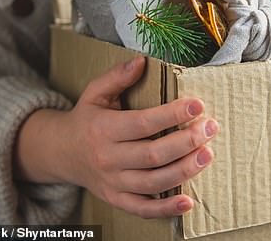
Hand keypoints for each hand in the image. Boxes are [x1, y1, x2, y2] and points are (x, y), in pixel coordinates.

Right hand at [16, 57, 218, 218]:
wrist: (61, 153)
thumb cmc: (86, 119)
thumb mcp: (94, 93)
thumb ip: (117, 76)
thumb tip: (142, 60)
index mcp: (103, 129)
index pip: (143, 123)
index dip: (172, 115)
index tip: (197, 105)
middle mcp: (108, 158)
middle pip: (153, 154)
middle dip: (186, 142)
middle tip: (210, 128)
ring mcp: (113, 182)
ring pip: (153, 182)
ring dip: (184, 171)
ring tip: (208, 155)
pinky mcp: (117, 199)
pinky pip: (143, 209)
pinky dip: (165, 209)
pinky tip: (188, 202)